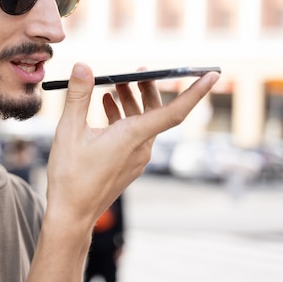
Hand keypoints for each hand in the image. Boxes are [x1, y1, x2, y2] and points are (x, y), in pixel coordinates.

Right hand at [45, 62, 218, 230]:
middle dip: (149, 88)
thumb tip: (83, 66)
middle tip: (139, 70)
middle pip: (156, 111)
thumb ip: (78, 96)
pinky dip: (125, 117)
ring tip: (114, 86)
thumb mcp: (69, 130)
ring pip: (144, 122)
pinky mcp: (129, 165)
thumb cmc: (70, 176)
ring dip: (132, 101)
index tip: (213, 75)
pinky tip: (107, 107)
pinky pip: (135, 134)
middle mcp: (141, 149)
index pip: (174, 112)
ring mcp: (136, 159)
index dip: (195, 91)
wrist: (72, 215)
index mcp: (133, 138)